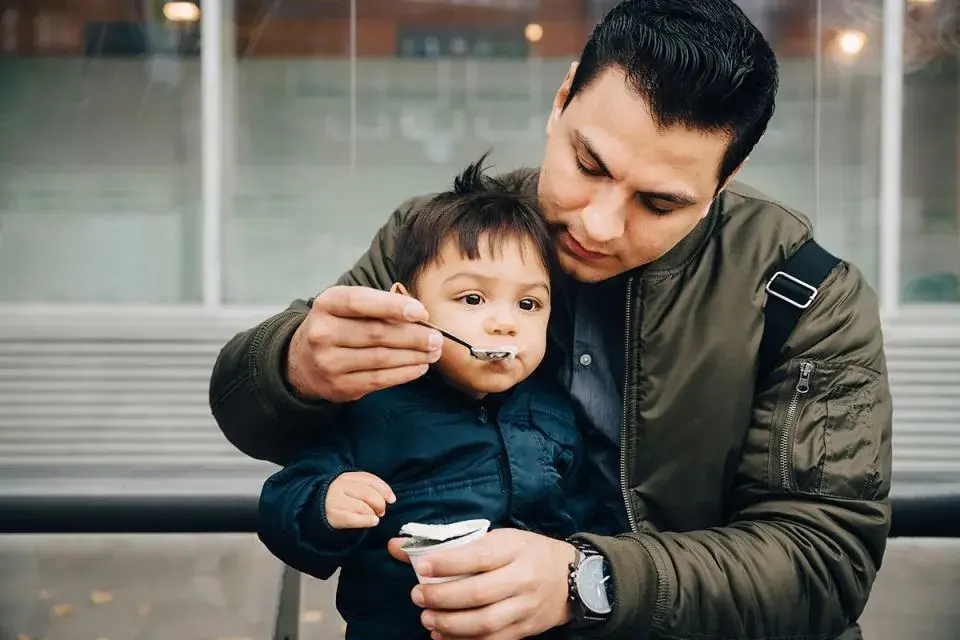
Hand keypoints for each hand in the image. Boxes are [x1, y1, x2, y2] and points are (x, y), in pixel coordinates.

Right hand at [287, 286, 442, 401]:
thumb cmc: (337, 326)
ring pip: (381, 358)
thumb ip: (378, 306)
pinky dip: (404, 373)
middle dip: (413, 336)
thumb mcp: (346, 307)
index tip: (421, 312)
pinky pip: (379, 379)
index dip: (393, 307)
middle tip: (437, 337)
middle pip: (376, 333)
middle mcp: (323, 333)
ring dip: (414, 356)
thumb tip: (419, 316)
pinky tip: (420, 366)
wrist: (303, 361)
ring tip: (433, 352)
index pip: (361, 302)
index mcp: (327, 304)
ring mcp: (329, 362)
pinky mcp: (339, 386)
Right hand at [325, 471, 395, 528]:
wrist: (314, 510)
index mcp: (347, 477)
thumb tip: (389, 498)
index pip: (370, 479)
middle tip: (382, 511)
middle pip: (368, 493)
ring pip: (362, 506)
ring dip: (373, 513)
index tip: (392, 499)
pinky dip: (366, 520)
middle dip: (379, 503)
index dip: (384, 489)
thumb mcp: (351, 488)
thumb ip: (367, 488)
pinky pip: (353, 518)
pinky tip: (373, 522)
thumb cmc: (340, 499)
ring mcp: (335, 500)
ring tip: (374, 517)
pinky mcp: (333, 515)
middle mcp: (340, 486)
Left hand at [387, 529, 576, 638]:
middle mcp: (522, 578)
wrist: (571, 577)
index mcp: (514, 548)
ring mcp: (525, 606)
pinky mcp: (525, 629)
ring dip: (451, 624)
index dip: (448, 563)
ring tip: (427, 620)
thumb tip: (399, 546)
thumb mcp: (497, 538)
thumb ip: (451, 544)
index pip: (479, 556)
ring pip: (486, 622)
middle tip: (418, 597)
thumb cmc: (526, 552)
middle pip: (480, 593)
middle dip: (443, 598)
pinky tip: (443, 637)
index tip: (420, 567)